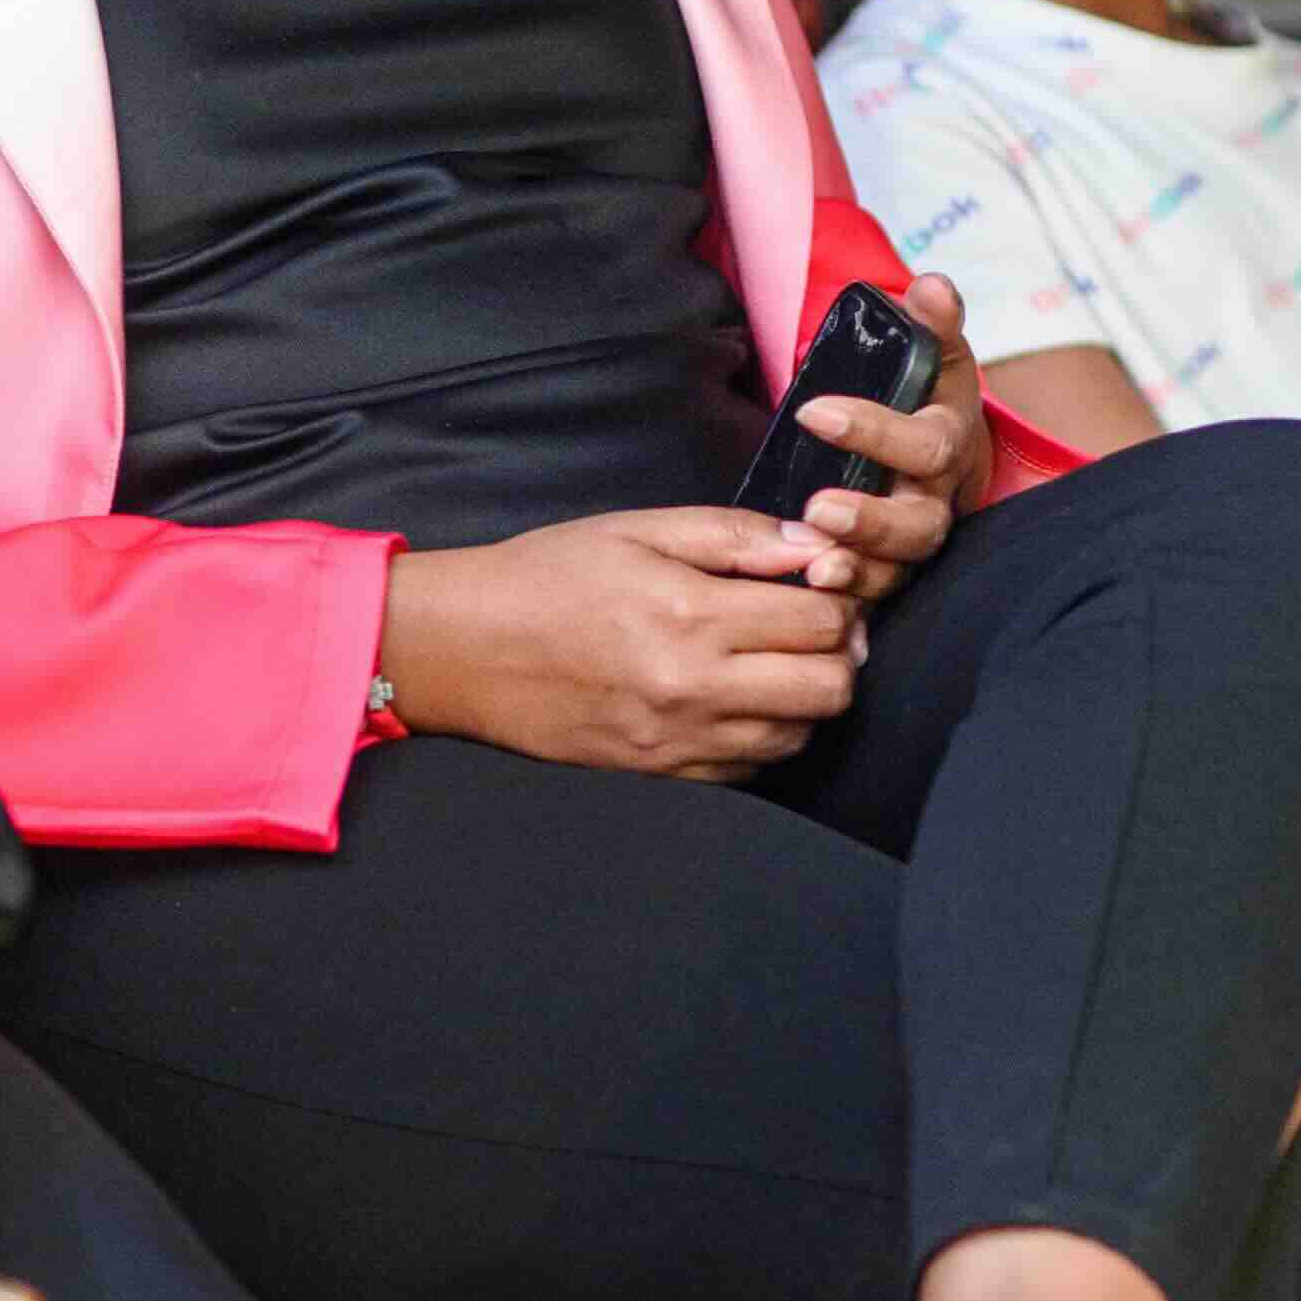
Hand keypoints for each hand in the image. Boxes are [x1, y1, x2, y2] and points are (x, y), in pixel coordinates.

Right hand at [381, 506, 866, 777]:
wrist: (463, 649)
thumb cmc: (545, 577)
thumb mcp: (639, 529)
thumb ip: (735, 535)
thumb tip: (816, 547)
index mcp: (690, 613)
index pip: (822, 620)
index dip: (837, 598)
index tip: (819, 585)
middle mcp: (692, 685)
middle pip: (829, 688)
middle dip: (837, 654)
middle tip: (812, 628)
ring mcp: (677, 738)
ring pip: (798, 735)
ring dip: (804, 699)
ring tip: (774, 663)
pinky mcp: (659, 771)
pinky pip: (750, 769)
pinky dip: (763, 737)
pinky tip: (737, 701)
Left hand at [778, 268, 989, 629]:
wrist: (940, 455)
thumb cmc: (928, 399)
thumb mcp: (936, 356)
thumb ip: (934, 324)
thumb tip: (932, 287)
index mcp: (948, 444)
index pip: (924, 445)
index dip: (873, 430)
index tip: (814, 412)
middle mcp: (937, 501)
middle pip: (919, 525)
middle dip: (870, 520)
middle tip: (818, 509)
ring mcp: (914, 544)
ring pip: (898, 570)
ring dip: (858, 571)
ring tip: (816, 566)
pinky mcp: (890, 572)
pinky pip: (876, 598)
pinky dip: (850, 600)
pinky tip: (814, 593)